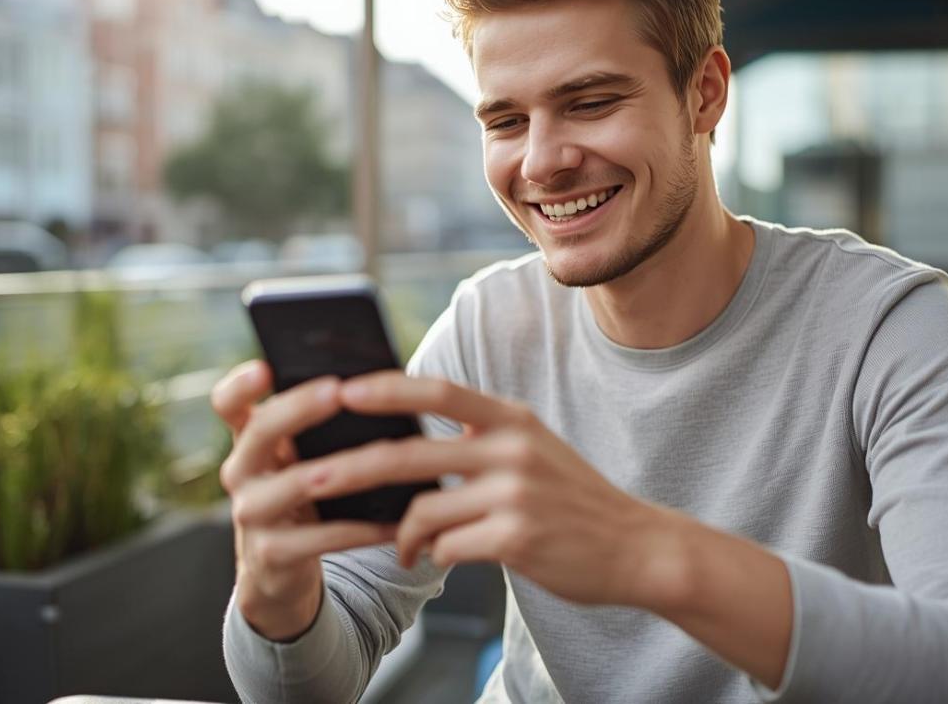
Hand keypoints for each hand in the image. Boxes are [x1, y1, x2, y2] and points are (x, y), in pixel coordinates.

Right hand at [212, 361, 396, 640]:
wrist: (281, 568)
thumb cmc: (304, 495)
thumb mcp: (300, 457)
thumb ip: (320, 425)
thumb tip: (377, 382)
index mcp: (248, 439)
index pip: (227, 403)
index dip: (240, 385)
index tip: (266, 368)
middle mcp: (240, 472)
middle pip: (260, 431)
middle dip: (300, 408)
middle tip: (338, 391)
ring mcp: (251, 514)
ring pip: (294, 485)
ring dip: (340, 469)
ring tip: (380, 455)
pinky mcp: (271, 554)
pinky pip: (322, 538)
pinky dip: (363, 530)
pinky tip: (397, 522)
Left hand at [303, 371, 686, 609]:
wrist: (637, 548)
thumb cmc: (575, 503)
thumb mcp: (535, 449)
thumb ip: (482, 436)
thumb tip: (416, 434)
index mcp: (512, 419)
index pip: (438, 390)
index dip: (385, 389)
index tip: (340, 390)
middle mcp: (512, 448)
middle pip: (410, 452)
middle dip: (350, 467)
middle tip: (310, 480)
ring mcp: (515, 494)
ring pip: (423, 509)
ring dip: (398, 533)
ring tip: (399, 545)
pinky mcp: (516, 538)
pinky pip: (446, 547)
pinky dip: (431, 556)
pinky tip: (436, 559)